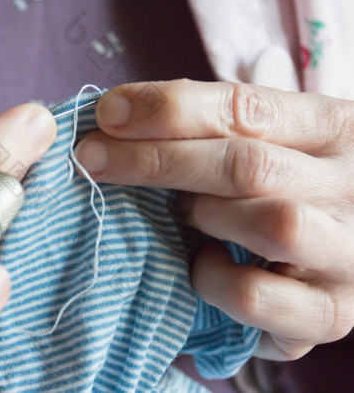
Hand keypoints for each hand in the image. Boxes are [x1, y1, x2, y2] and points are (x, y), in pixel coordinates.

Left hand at [74, 79, 353, 360]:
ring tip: (180, 215)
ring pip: (274, 225)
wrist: (349, 244)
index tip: (107, 112)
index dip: (168, 108)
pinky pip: (259, 298)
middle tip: (93, 157)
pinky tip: (201, 266)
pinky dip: (215, 282)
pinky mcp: (329, 313)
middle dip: (157, 159)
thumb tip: (114, 117)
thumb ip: (209, 128)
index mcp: (335, 127)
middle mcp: (352, 187)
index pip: (246, 107)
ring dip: (206, 216)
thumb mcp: (266, 140)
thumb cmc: (287, 184)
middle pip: (248, 165)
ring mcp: (347, 255)